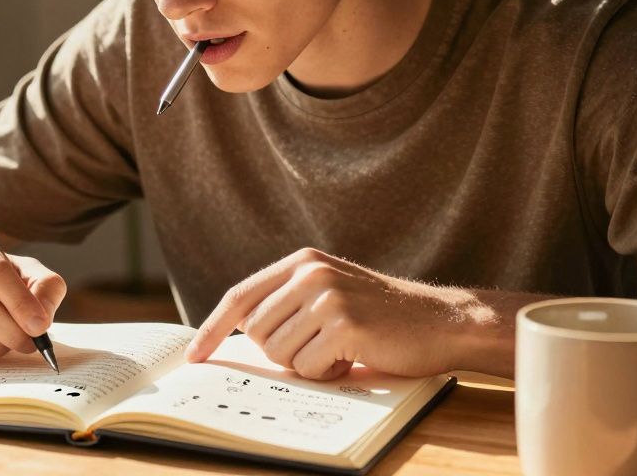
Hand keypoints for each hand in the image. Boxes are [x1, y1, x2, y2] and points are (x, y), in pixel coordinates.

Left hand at [186, 248, 483, 379]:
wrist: (441, 320)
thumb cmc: (381, 316)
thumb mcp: (329, 293)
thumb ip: (287, 302)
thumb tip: (235, 334)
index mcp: (302, 262)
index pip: (240, 296)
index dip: (213, 328)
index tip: (195, 355)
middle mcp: (310, 273)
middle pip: (256, 332)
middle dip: (281, 352)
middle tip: (320, 347)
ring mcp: (327, 297)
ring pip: (279, 353)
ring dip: (307, 364)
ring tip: (340, 350)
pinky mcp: (344, 325)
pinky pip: (308, 368)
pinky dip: (328, 374)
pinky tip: (353, 358)